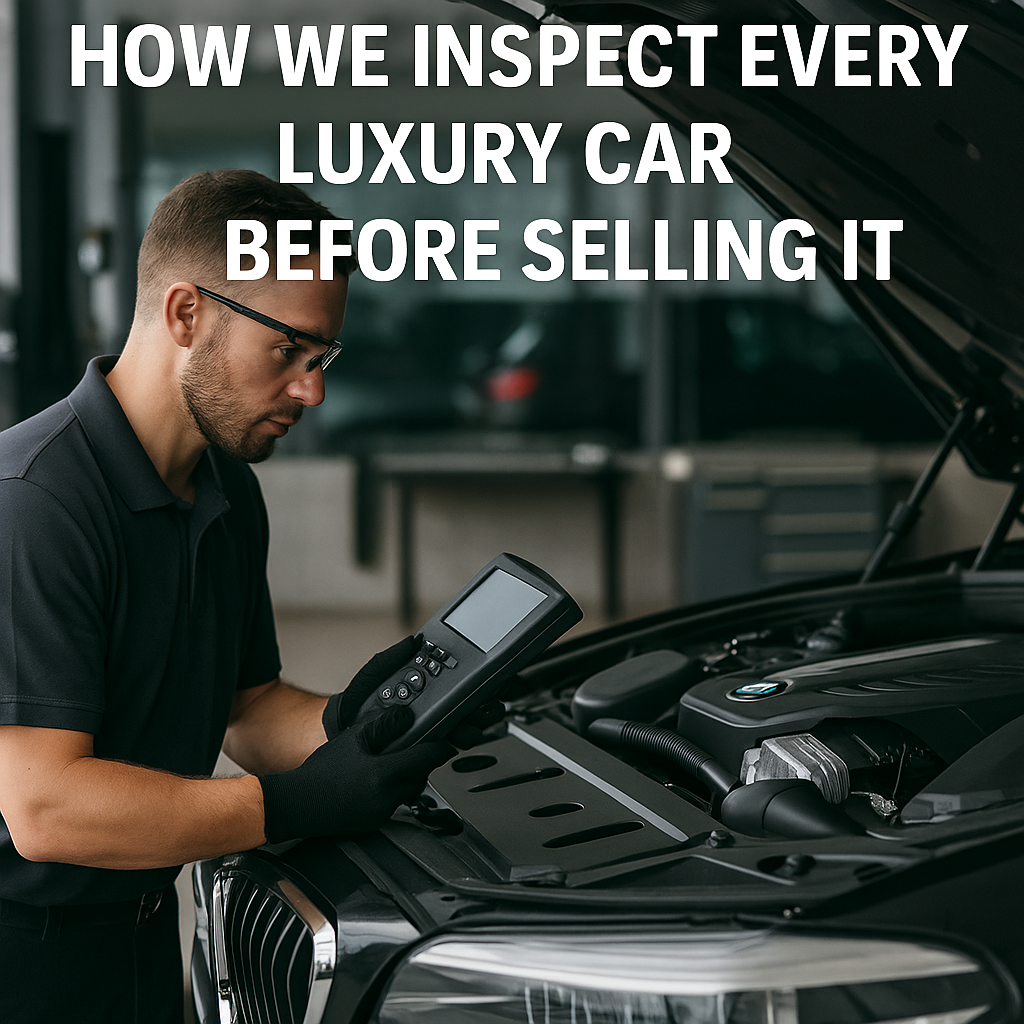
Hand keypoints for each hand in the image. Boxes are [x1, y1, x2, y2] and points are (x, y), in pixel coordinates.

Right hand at [259, 705, 454, 842]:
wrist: (296, 805)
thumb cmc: (320, 772)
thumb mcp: (353, 739)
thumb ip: (383, 725)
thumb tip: (406, 717)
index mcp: (382, 775)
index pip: (425, 759)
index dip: (440, 749)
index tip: (448, 744)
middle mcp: (385, 798)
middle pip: (421, 777)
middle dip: (421, 763)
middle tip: (413, 749)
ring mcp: (381, 814)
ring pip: (409, 792)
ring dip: (407, 778)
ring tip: (389, 764)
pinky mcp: (374, 824)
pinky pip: (394, 804)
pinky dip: (392, 791)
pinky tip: (375, 781)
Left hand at [323, 636, 506, 746]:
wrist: (341, 734)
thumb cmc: (357, 704)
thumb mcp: (374, 673)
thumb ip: (392, 657)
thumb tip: (413, 639)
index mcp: (427, 683)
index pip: (463, 675)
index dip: (484, 673)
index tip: (499, 669)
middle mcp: (436, 704)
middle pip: (475, 700)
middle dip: (492, 696)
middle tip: (497, 692)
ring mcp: (435, 725)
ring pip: (470, 722)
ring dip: (482, 717)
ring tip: (483, 712)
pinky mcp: (429, 745)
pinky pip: (453, 742)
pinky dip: (463, 736)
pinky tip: (463, 731)